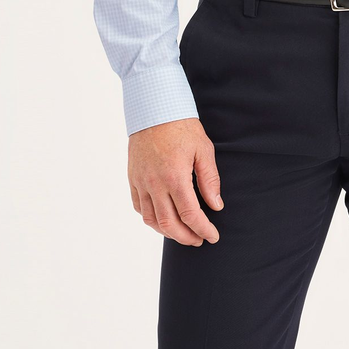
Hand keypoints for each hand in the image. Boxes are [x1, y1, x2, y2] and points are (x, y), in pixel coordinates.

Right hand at [128, 117, 222, 245]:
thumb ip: (210, 179)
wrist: (154, 108)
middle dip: (186, 237)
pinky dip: (150, 218)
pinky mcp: (133, 177)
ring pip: (151, 220)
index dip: (202, 229)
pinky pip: (139, 206)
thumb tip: (216, 206)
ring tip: (182, 233)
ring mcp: (141, 181)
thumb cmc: (182, 126)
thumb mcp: (203, 149)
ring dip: (167, 232)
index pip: (190, 214)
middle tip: (199, 240)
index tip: (212, 236)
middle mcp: (155, 183)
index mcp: (175, 176)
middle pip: (169, 224)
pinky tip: (162, 218)